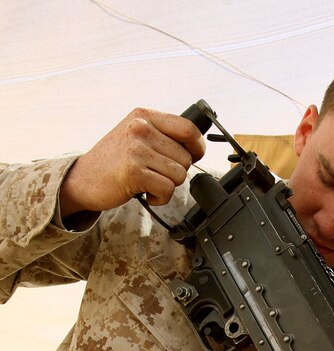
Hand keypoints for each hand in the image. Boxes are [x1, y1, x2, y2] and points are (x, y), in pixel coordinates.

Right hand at [59, 107, 205, 216]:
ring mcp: (136, 149)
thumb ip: (161, 135)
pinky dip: (161, 198)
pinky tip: (148, 194)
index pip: (188, 127)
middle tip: (157, 174)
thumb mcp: (135, 136)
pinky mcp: (134, 171)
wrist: (83, 179)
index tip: (194, 156)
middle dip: (177, 172)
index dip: (197, 147)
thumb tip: (196, 146)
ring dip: (168, 186)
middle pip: (186, 157)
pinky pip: (167, 189)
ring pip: (179, 174)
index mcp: (144, 116)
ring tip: (150, 183)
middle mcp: (140, 128)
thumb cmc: (113, 161)